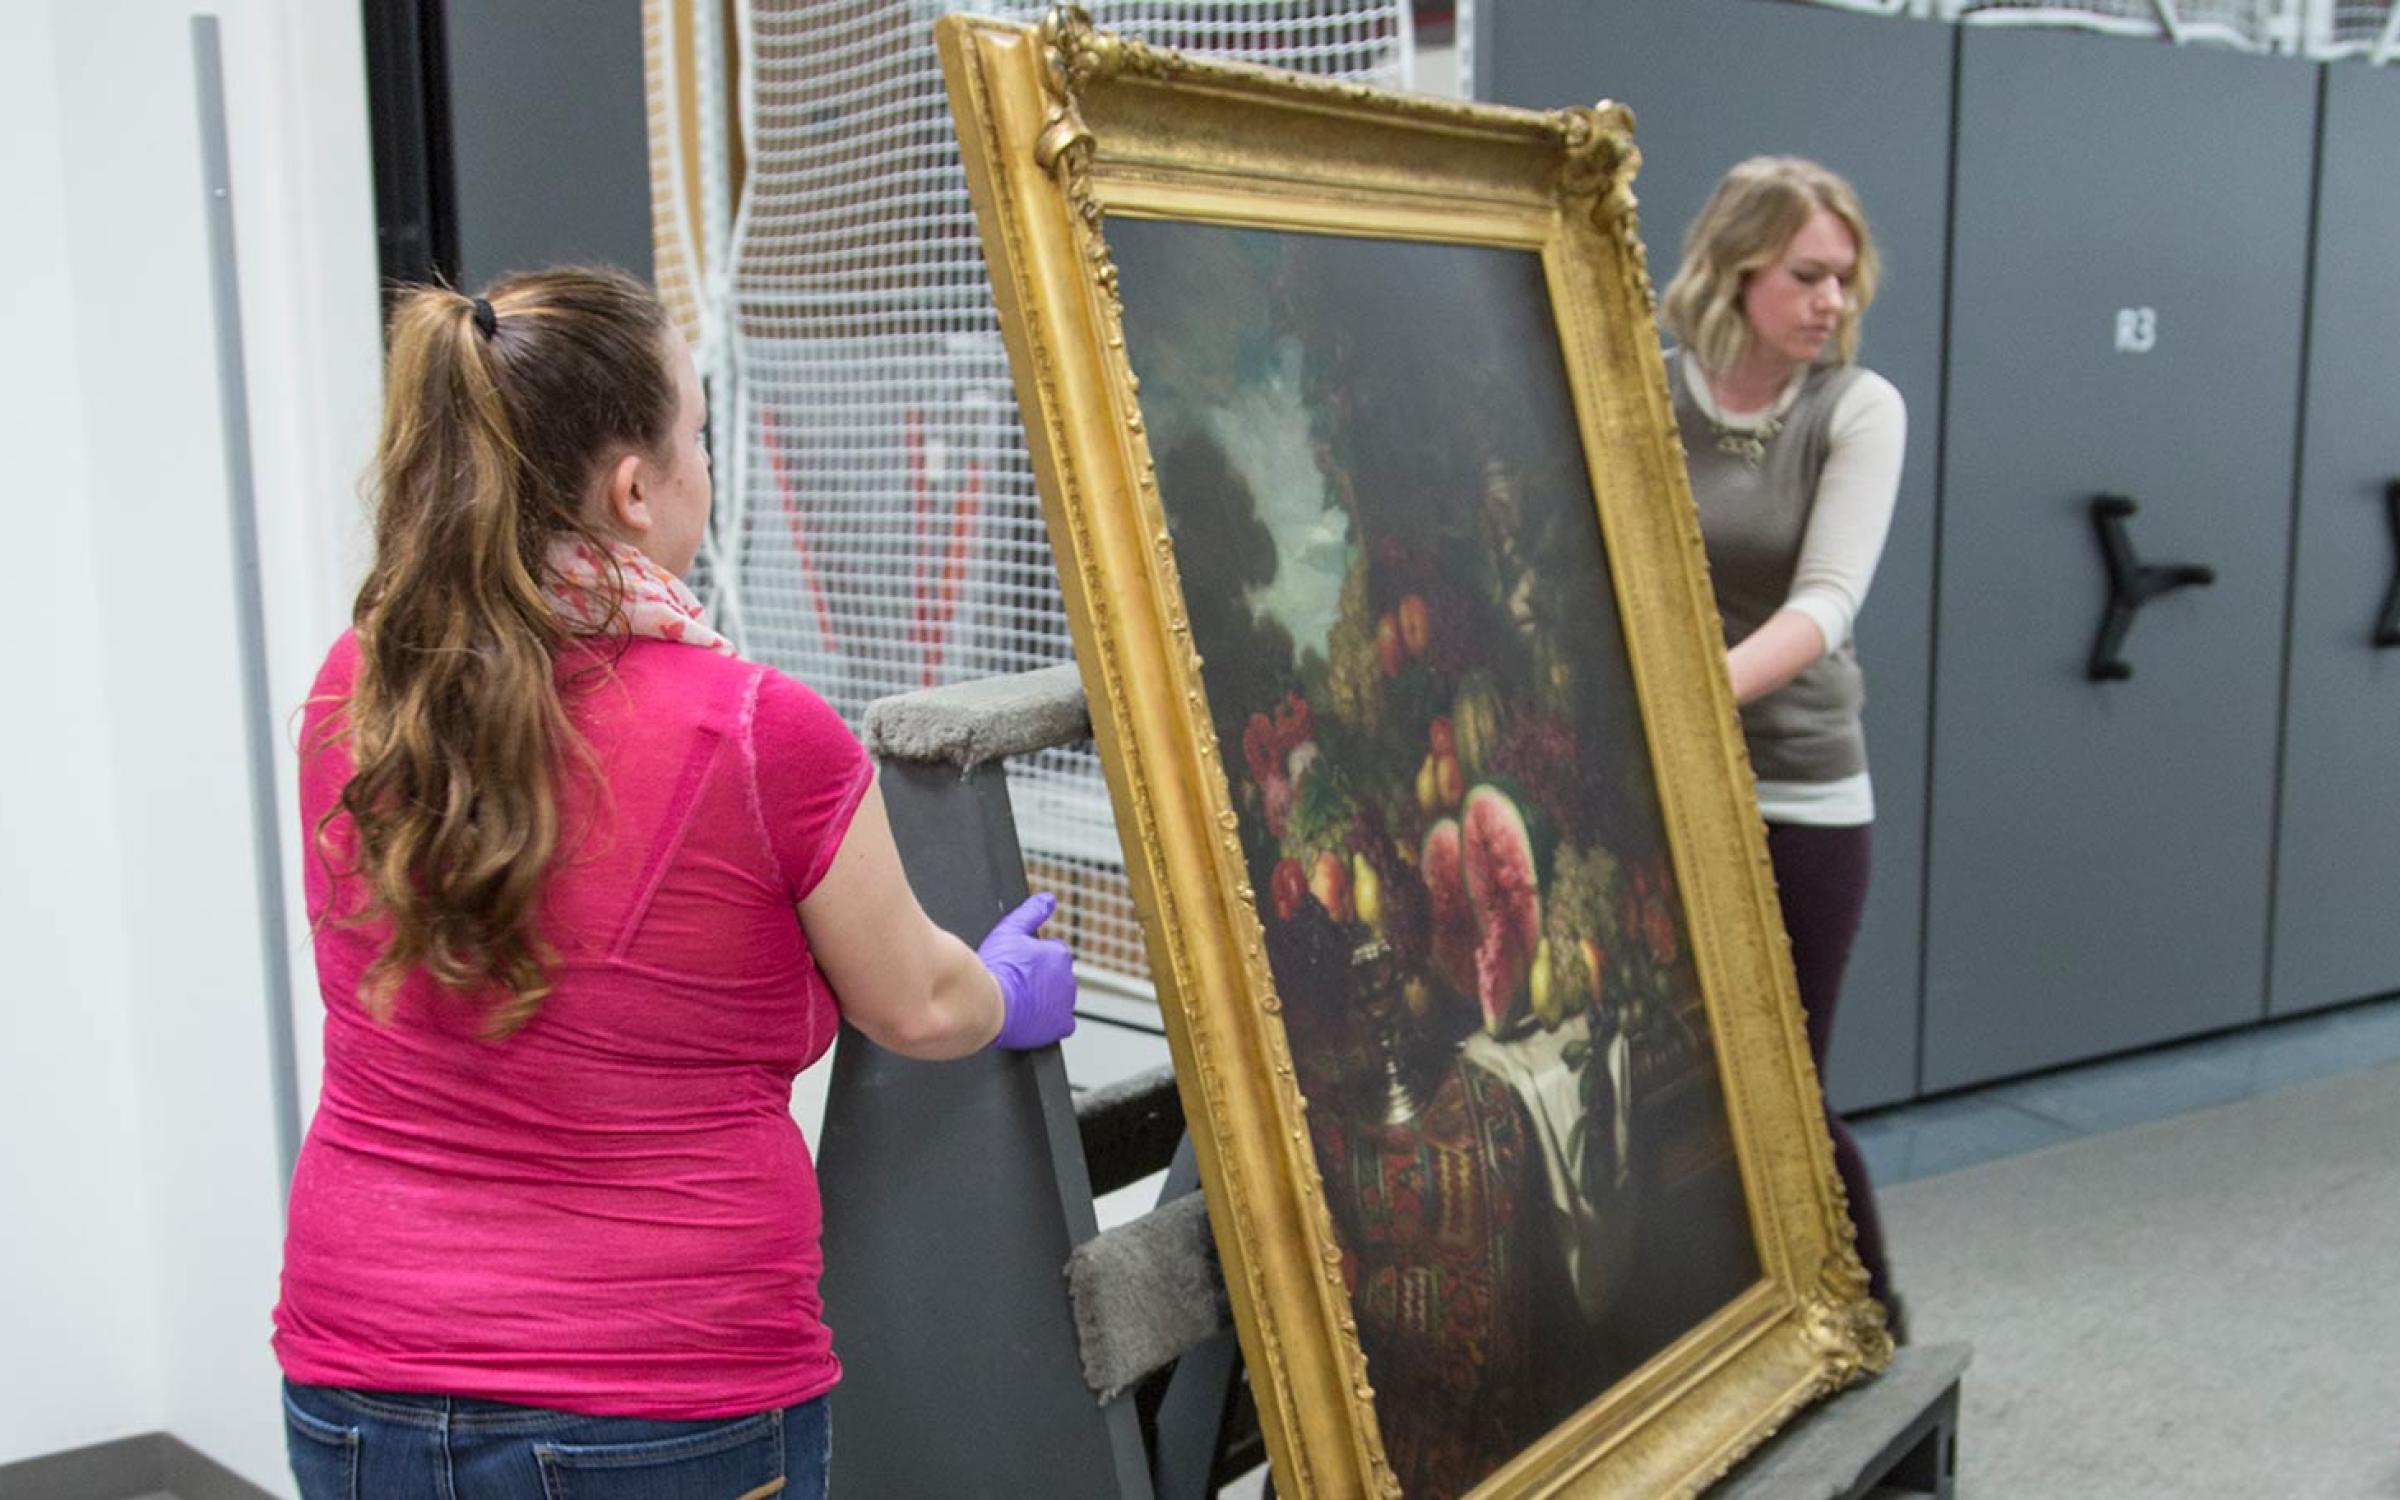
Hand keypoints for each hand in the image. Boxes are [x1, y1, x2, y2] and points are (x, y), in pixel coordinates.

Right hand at [979, 893, 1076, 1049]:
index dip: (1033, 960)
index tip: (1019, 966)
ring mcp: (1065, 1003)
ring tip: (1020, 999)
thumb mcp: (1010, 930)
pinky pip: (1062, 1022)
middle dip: (1040, 979)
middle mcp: (1068, 978)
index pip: (1052, 953)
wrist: (987, 1004)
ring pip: (1058, 998)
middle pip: (1056, 977)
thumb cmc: (996, 970)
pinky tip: (1033, 1017)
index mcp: (1059, 955)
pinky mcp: (1060, 1025)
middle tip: (1017, 983)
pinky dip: (1051, 1020)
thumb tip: (1048, 898)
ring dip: (1045, 998)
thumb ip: (1032, 912)